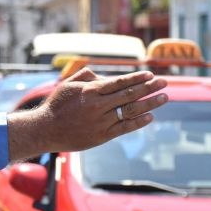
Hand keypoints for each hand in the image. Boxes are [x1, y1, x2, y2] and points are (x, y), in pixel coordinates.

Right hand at [7, 68, 167, 159]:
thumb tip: (102, 74)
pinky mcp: (101, 136)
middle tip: (164, 83)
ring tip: (163, 98)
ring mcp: (101, 121)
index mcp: (91, 90)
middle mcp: (98, 105)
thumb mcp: (68, 85)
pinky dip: (138, 122)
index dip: (137, 78)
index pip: (120, 82)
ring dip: (149, 104)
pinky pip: (124, 128)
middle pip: (130, 94)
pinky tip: (150, 116)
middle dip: (149, 87)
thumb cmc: (57, 105)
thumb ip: (86, 76)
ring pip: (131, 110)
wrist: (45, 129)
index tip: (151, 75)